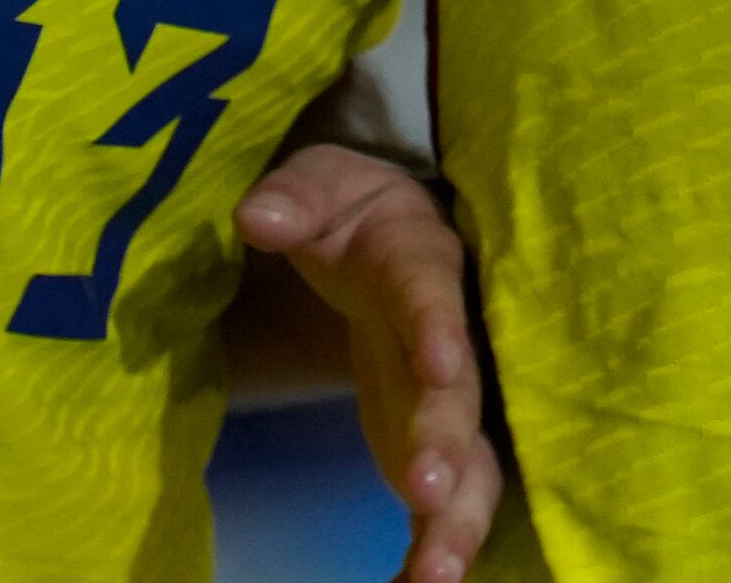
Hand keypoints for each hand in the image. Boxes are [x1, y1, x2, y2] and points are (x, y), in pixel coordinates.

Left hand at [233, 145, 496, 582]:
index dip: (437, 330)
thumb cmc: (356, 210)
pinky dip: (432, 550)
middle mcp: (454, 340)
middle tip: (428, 495)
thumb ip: (293, 198)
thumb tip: (256, 219)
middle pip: (460, 396)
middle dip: (447, 446)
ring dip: (457, 520)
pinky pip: (448, 504)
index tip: (440, 368)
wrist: (397, 238)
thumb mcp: (322, 187)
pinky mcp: (438, 448)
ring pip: (475, 464)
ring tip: (437, 576)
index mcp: (421, 263)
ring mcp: (455, 402)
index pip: (431, 294)